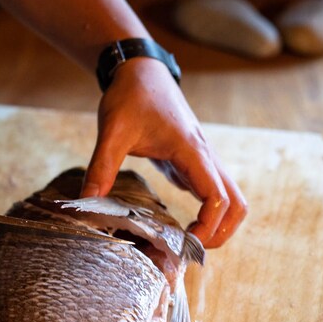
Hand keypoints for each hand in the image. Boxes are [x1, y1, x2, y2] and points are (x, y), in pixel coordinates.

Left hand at [80, 59, 246, 248]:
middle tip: (189, 251)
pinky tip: (177, 225)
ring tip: (186, 242)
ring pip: (231, 198)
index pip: (218, 198)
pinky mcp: (193, 161)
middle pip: (237, 204)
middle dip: (222, 234)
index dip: (209, 227)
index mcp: (192, 151)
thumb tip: (84, 206)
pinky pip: (213, 191)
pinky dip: (207, 213)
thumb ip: (99, 170)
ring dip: (220, 225)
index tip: (183, 243)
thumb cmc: (130, 96)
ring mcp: (203, 159)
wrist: (141, 70)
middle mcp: (206, 157)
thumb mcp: (111, 132)